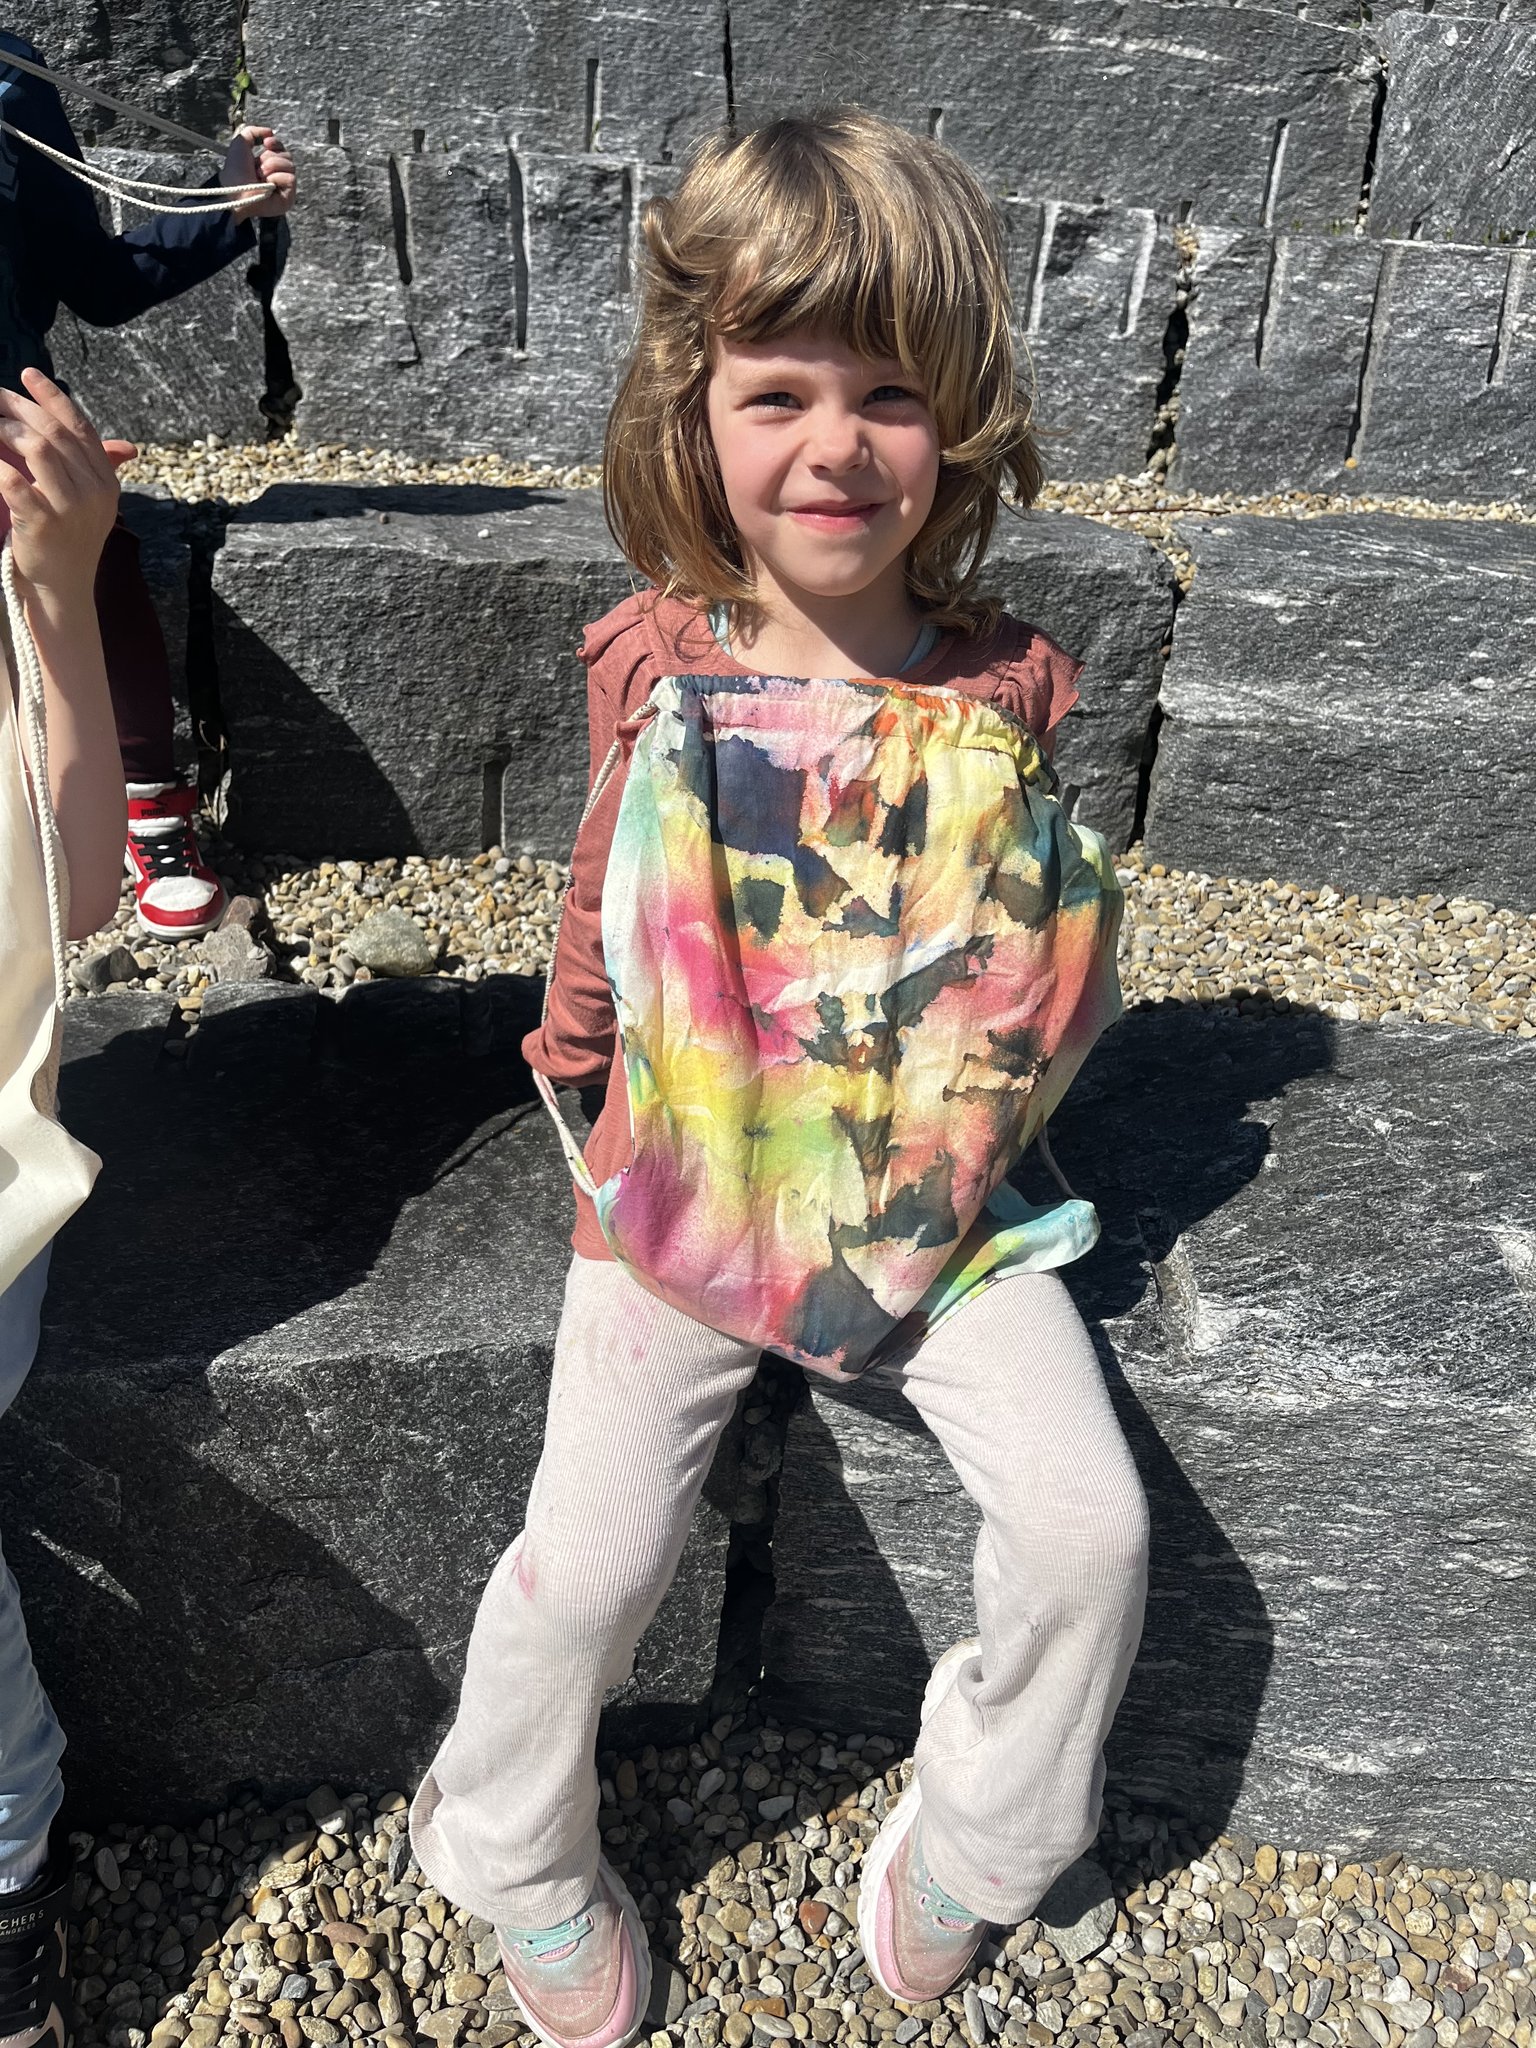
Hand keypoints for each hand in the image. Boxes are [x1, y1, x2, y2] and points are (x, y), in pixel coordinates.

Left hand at [0, 368, 133, 600]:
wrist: (64, 589)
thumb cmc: (73, 541)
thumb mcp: (94, 504)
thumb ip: (101, 468)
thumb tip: (127, 447)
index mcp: (106, 482)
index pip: (80, 427)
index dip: (53, 397)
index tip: (28, 375)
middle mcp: (94, 493)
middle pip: (56, 433)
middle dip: (21, 408)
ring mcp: (70, 510)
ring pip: (39, 449)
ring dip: (9, 430)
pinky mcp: (43, 525)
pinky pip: (14, 482)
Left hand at [223, 123, 296, 222]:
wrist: (236, 189)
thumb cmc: (235, 170)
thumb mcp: (240, 143)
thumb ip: (252, 131)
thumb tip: (270, 132)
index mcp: (267, 163)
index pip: (281, 149)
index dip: (276, 143)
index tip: (266, 143)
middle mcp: (277, 174)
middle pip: (287, 155)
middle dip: (271, 157)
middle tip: (258, 167)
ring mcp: (283, 187)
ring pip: (290, 165)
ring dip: (272, 167)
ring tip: (260, 176)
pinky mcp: (288, 198)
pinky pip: (290, 178)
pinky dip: (277, 178)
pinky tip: (268, 185)